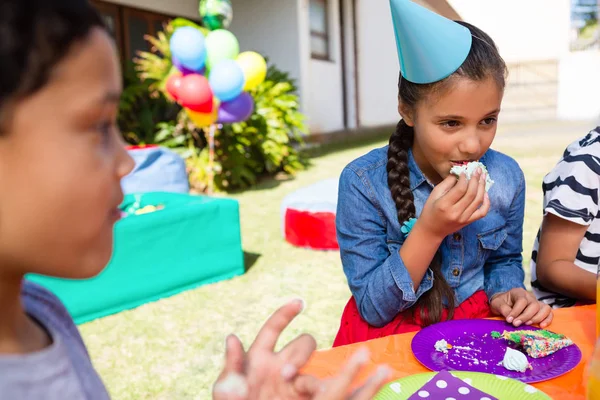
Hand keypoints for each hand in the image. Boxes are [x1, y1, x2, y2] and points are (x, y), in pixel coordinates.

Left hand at [212, 300, 391, 399]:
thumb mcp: (228, 392)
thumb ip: (232, 367)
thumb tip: (231, 337)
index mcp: (261, 361)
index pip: (272, 329)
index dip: (284, 314)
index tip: (299, 303)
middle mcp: (283, 369)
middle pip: (301, 346)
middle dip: (298, 355)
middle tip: (287, 376)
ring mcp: (300, 387)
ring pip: (326, 367)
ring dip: (346, 363)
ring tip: (365, 356)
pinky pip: (344, 394)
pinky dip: (364, 387)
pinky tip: (382, 375)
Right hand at [418, 168, 490, 239]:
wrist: (431, 230)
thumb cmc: (430, 210)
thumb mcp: (434, 194)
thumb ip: (447, 183)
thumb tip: (459, 173)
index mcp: (444, 204)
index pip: (460, 189)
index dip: (465, 178)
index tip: (465, 171)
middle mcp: (455, 212)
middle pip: (471, 193)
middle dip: (476, 179)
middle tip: (478, 169)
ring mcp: (463, 218)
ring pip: (478, 200)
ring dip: (482, 187)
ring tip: (483, 177)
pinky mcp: (468, 222)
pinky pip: (482, 212)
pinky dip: (486, 202)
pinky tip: (485, 193)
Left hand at [490, 288, 552, 328]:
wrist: (503, 303)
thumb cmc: (501, 303)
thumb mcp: (497, 304)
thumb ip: (503, 309)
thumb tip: (511, 318)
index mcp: (518, 292)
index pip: (521, 301)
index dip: (516, 311)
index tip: (509, 320)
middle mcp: (530, 296)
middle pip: (534, 305)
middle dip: (525, 316)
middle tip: (516, 324)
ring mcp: (537, 302)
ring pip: (544, 308)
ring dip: (537, 318)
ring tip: (527, 324)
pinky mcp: (541, 309)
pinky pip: (549, 313)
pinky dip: (547, 320)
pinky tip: (541, 326)